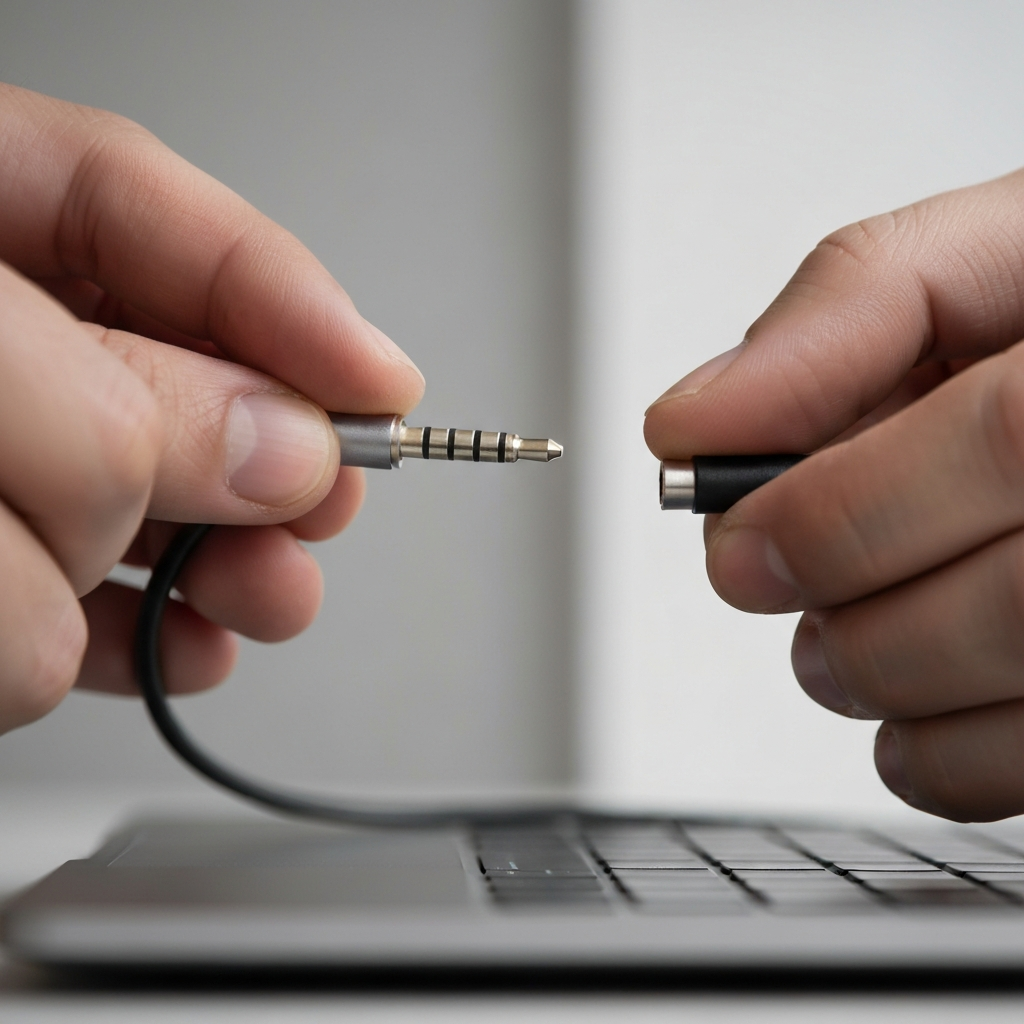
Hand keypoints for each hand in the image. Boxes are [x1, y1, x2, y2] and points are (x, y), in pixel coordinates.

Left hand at [0, 84, 423, 732]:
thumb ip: (119, 397)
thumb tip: (278, 447)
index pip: (152, 212)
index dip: (288, 299)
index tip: (386, 390)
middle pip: (181, 377)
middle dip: (262, 459)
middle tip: (320, 505)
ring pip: (143, 513)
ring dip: (190, 569)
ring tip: (239, 598)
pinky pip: (78, 611)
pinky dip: (130, 643)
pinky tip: (177, 648)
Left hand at [645, 168, 1023, 821]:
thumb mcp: (993, 256)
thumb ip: (849, 313)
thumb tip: (693, 421)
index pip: (1005, 441)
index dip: (842, 509)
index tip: (736, 537)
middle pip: (1020, 597)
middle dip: (854, 613)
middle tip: (770, 590)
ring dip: (890, 688)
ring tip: (834, 650)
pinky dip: (952, 767)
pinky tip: (908, 724)